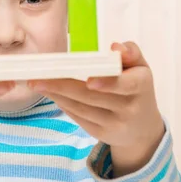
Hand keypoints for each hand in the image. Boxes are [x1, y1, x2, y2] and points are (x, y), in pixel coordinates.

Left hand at [28, 42, 164, 175]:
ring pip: (81, 108)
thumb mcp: (140, 67)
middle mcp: (129, 108)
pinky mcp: (101, 134)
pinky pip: (78, 117)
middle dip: (63, 86)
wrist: (143, 128)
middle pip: (92, 97)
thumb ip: (130, 52)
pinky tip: (51, 94)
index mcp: (141, 86)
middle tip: (39, 78)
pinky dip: (63, 104)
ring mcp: (115, 124)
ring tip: (38, 84)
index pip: (126, 85)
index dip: (108, 83)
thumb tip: (115, 47)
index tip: (90, 80)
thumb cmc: (137, 88)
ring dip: (57, 95)